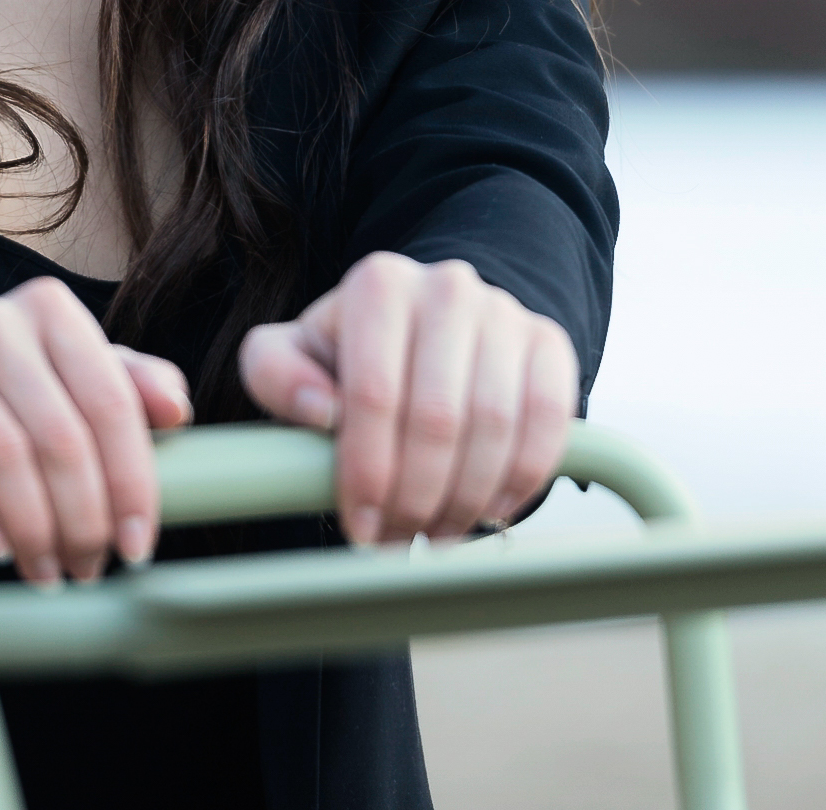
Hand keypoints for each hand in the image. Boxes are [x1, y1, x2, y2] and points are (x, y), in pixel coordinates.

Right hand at [0, 276, 192, 584]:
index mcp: (51, 310)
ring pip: (6, 454)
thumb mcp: (69, 386)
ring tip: (45, 570)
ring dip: (33, 527)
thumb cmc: (2, 400)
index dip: (132, 481)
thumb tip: (176, 409)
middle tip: (87, 568)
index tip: (138, 545)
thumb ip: (129, 389)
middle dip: (83, 517)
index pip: (110, 401)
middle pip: (62, 435)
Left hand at [238, 251, 577, 546]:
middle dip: (416, 496)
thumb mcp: (296, 354)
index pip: (374, 393)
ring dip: (466, 498)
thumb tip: (318, 408)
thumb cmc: (352, 355)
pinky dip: (521, 479)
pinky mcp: (549, 343)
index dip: (368, 471)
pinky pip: (549, 421)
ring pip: (495, 424)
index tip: (360, 524)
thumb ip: (276, 372)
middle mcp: (447, 286)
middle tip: (398, 540)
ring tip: (436, 534)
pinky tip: (489, 510)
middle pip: (438, 416)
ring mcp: (505, 312)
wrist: (427, 330)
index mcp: (379, 285)